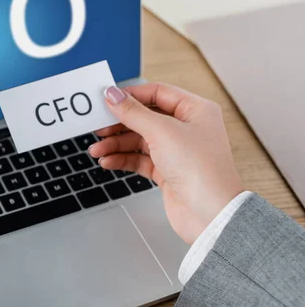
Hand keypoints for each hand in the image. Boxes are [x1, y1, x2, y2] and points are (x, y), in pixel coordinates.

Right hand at [89, 83, 243, 243]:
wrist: (209, 214)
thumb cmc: (201, 171)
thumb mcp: (162, 132)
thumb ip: (133, 112)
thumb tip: (113, 95)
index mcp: (195, 110)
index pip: (158, 93)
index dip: (131, 95)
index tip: (108, 100)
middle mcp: (187, 129)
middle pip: (145, 118)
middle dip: (119, 124)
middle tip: (98, 127)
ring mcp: (177, 151)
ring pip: (139, 140)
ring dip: (116, 144)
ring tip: (97, 150)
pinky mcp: (168, 171)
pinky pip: (140, 159)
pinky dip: (123, 159)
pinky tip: (108, 161)